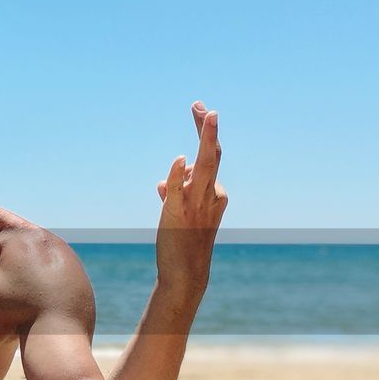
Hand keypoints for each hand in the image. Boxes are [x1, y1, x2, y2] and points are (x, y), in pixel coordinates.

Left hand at [154, 101, 228, 296]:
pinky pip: (179, 191)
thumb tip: (162, 183)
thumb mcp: (181, 215)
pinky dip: (178, 175)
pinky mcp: (178, 215)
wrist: (185, 273)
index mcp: (215, 194)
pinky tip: (179, 160)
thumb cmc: (183, 242)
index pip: (211, 158)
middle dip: (208, 129)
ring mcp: (196, 204)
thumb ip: (174, 194)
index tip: (201, 111)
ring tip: (206, 114)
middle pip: (213, 155)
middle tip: (203, 106)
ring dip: (205, 139)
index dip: (206, 133)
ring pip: (205, 166)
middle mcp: (210, 195)